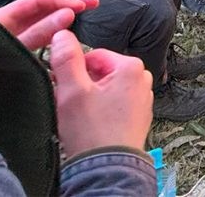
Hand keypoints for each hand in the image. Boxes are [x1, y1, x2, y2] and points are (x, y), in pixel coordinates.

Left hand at [0, 0, 98, 49]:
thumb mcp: (10, 46)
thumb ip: (40, 31)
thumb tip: (68, 14)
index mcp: (1, 19)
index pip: (37, 1)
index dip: (62, 0)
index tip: (83, 5)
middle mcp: (6, 29)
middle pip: (40, 12)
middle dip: (66, 6)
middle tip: (93, 4)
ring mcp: (9, 46)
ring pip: (39, 30)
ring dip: (61, 24)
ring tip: (82, 21)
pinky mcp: (11, 64)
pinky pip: (34, 50)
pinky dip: (51, 47)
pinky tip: (64, 52)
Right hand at [50, 30, 152, 156]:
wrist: (107, 170)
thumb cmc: (93, 133)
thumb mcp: (72, 90)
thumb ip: (66, 59)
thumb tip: (62, 34)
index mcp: (131, 68)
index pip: (93, 55)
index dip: (74, 70)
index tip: (63, 85)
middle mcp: (142, 81)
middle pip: (100, 72)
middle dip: (82, 85)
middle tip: (70, 103)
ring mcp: (141, 100)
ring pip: (105, 89)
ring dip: (89, 99)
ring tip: (80, 117)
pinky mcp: (137, 117)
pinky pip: (113, 105)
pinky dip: (99, 112)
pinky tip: (90, 126)